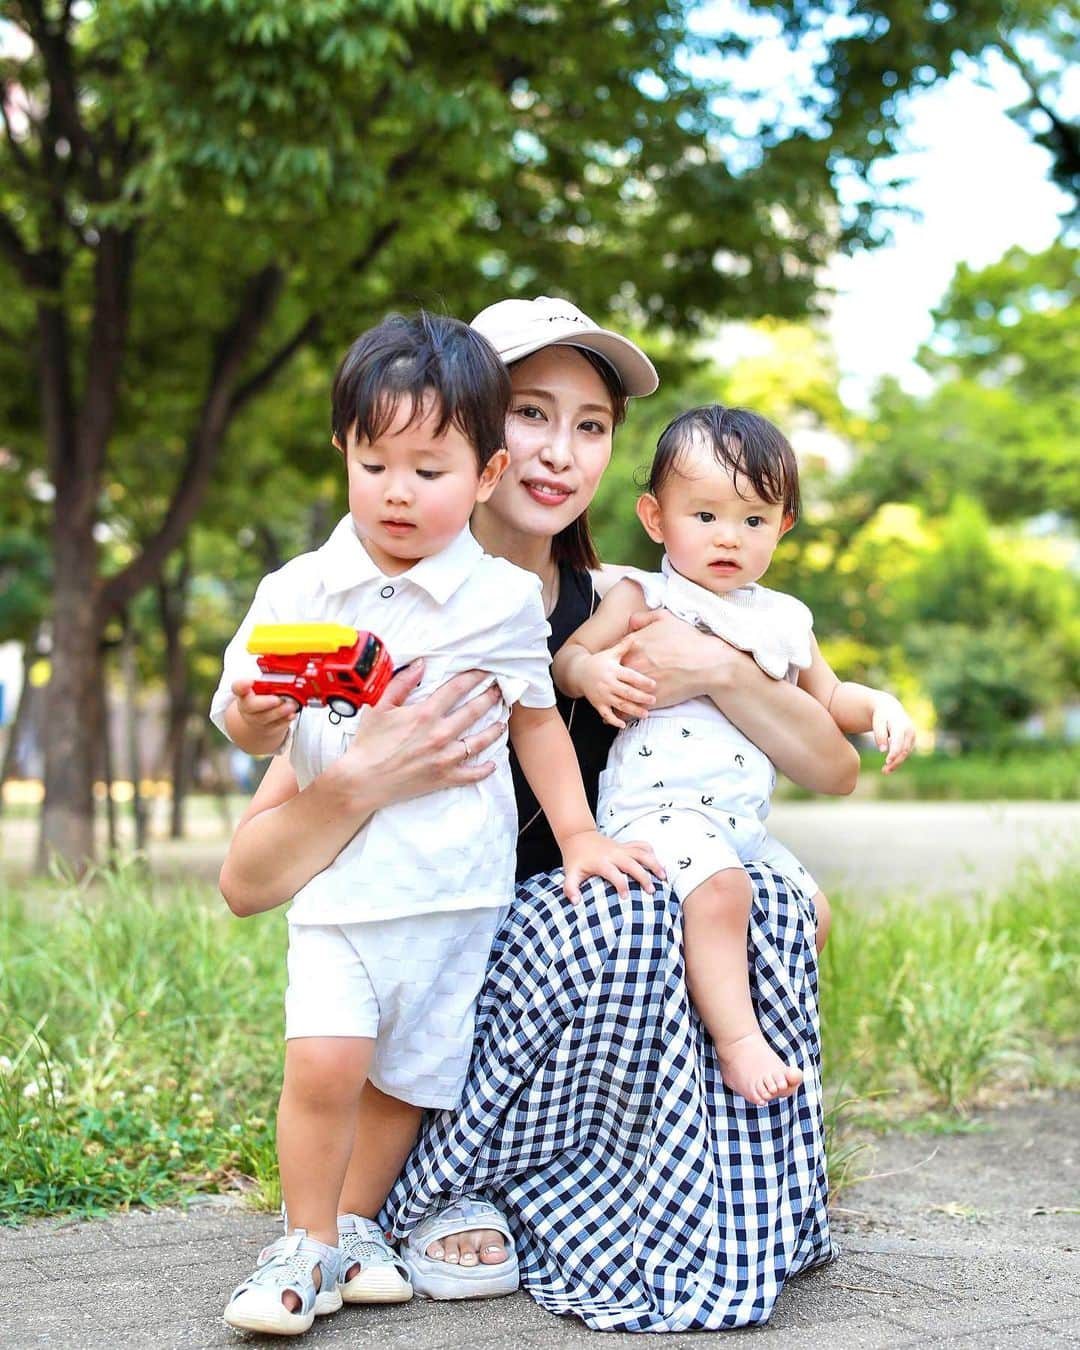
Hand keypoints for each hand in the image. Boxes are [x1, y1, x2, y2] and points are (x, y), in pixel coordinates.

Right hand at [230, 677, 295, 745]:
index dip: (242, 685)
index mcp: (244, 693)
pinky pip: (276, 726)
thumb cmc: (262, 697)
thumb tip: (288, 672)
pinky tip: (291, 714)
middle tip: (277, 699)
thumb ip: (271, 680)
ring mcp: (256, 719)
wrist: (258, 718)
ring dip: (279, 712)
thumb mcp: (263, 687)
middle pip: (251, 706)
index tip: (249, 682)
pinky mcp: (268, 728)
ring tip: (291, 705)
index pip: (238, 687)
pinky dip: (285, 720)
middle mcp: (247, 707)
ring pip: (265, 718)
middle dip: (264, 703)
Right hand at [331, 661, 506, 806]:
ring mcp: (444, 757)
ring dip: (494, 730)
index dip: (474, 677)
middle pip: (474, 711)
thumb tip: (420, 664)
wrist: (363, 781)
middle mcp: (440, 734)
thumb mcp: (379, 706)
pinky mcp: (443, 777)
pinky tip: (492, 764)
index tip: (485, 671)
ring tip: (501, 723)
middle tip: (499, 691)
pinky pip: (471, 774)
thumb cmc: (369, 743)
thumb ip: (401, 683)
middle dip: (490, 698)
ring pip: (479, 741)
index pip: (457, 688)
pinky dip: (484, 769)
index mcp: (425, 714)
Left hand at [559, 828, 664, 902]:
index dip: (620, 885)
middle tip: (652, 891)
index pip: (614, 874)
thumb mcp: (569, 873)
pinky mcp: (625, 845)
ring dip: (654, 863)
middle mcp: (614, 854)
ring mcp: (621, 848)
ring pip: (642, 853)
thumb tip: (576, 902)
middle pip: (633, 864)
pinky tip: (658, 863)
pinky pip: (641, 845)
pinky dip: (651, 852)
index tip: (626, 898)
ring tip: (664, 876)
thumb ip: (570, 888)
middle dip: (644, 876)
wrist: (577, 836)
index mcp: (601, 862)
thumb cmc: (575, 858)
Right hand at [580, 640, 655, 727]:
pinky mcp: (598, 704)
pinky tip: (623, 724)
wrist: (578, 672)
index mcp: (613, 670)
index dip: (642, 681)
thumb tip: (636, 636)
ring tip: (645, 714)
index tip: (653, 685)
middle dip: (640, 697)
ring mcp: (602, 695)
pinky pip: (606, 715)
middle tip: (653, 700)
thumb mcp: (610, 652)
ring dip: (632, 710)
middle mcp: (608, 683)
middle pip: (626, 692)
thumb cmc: (598, 662)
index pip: (629, 676)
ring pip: (619, 705)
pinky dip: (614, 721)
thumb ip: (624, 646)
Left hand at [622, 609, 746, 707]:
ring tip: (614, 702)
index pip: (612, 655)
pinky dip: (624, 714)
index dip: (614, 661)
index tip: (618, 666)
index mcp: (632, 646)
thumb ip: (643, 618)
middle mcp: (631, 666)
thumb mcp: (665, 618)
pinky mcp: (647, 702)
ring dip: (614, 699)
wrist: (706, 664)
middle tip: (613, 684)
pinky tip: (625, 713)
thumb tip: (630, 623)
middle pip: (611, 676)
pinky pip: (626, 712)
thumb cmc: (688, 640)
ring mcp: (638, 685)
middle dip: (611, 680)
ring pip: (616, 696)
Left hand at [873, 696, 915, 773]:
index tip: (887, 762)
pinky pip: (905, 752)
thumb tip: (883, 750)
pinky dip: (898, 759)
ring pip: (906, 753)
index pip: (899, 742)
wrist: (890, 708)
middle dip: (895, 762)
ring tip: (884, 771)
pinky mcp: (911, 741)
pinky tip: (889, 766)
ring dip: (896, 763)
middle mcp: (910, 731)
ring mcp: (912, 736)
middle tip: (884, 771)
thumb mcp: (878, 722)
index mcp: (901, 726)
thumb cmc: (881, 716)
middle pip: (904, 750)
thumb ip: (880, 735)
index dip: (894, 753)